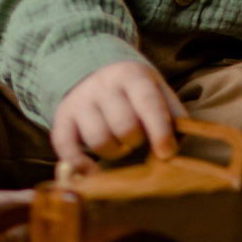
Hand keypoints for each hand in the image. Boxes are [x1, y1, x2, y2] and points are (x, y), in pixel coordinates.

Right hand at [50, 61, 185, 164]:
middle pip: (123, 125)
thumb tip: (179, 142)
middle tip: (137, 140)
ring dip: (114, 151)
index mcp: (131, 75)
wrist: (91, 70)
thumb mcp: (156, 89)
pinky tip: (91, 171)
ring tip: (119, 145)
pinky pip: (65, 146)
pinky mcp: (62, 117)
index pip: (147, 104)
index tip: (165, 153)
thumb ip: (173, 113)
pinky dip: (79, 163)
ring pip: (98, 139)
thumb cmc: (132, 90)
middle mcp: (103, 85)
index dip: (159, 131)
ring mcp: (80, 100)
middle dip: (135, 141)